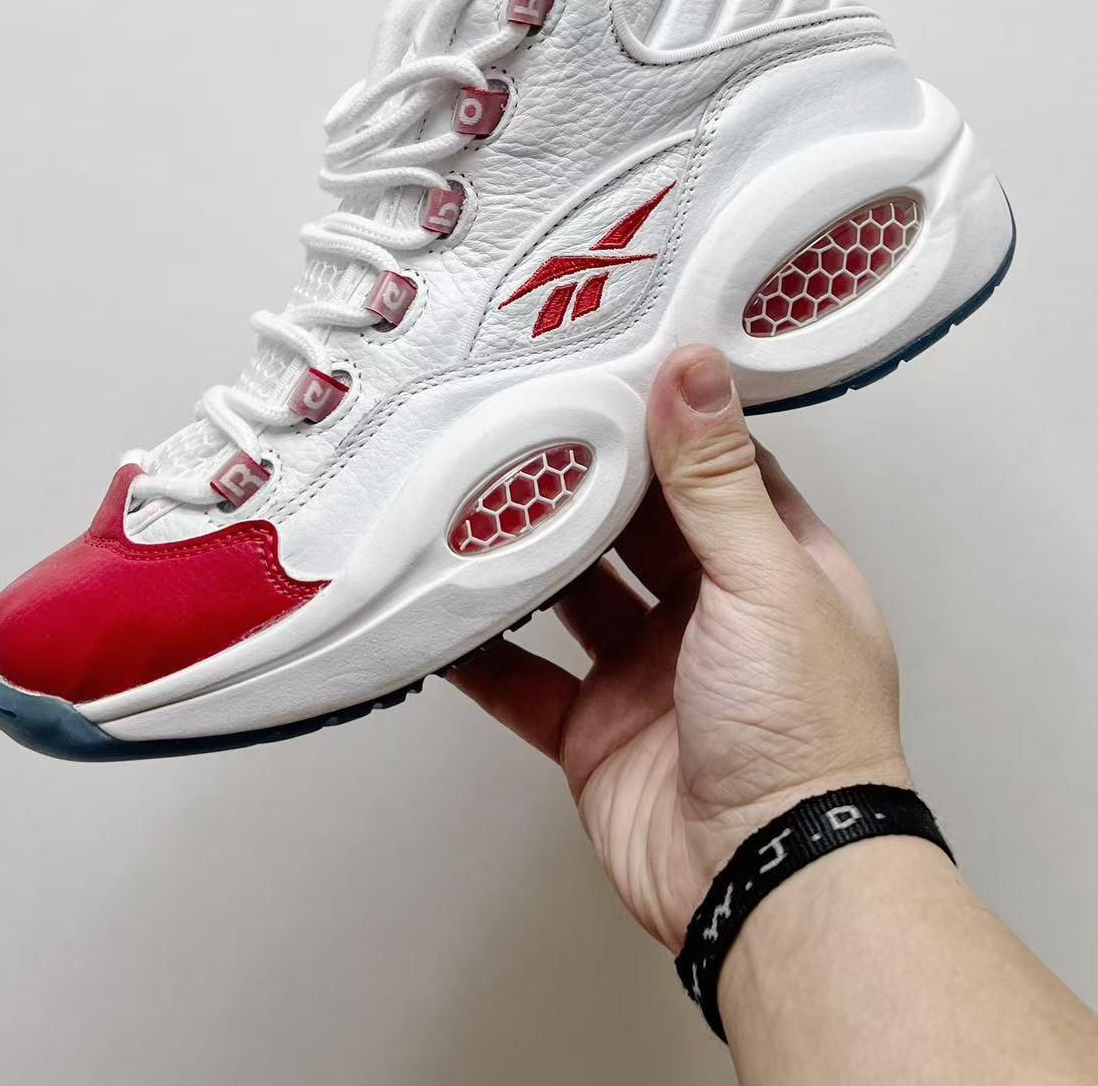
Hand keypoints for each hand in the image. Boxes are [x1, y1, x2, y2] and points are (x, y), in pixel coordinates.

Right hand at [449, 344, 911, 950]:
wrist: (768, 880)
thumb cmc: (804, 730)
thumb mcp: (764, 579)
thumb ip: (716, 479)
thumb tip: (696, 368)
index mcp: (775, 568)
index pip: (717, 470)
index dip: (667, 422)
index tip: (607, 371)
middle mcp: (712, 613)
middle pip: (632, 527)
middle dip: (580, 485)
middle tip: (517, 424)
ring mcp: (648, 672)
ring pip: (572, 596)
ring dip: (526, 559)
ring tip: (467, 499)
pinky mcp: (594, 729)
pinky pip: (525, 678)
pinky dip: (483, 650)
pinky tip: (443, 614)